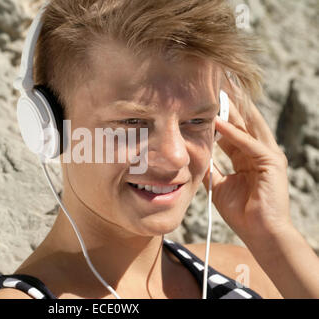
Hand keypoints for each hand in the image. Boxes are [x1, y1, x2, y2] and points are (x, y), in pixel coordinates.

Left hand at [202, 82, 292, 242]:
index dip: (218, 112)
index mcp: (246, 155)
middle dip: (228, 101)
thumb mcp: (219, 185)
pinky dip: (233, 133)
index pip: (232, 127)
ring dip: (233, 107)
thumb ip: (211, 169)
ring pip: (248, 125)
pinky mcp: (271, 163)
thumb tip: (195, 158)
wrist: (260, 234)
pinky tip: (218, 121)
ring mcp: (267, 155)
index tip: (203, 97)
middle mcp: (258, 150)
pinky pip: (249, 144)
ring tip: (219, 88)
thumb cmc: (241, 212)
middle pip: (241, 120)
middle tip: (214, 81)